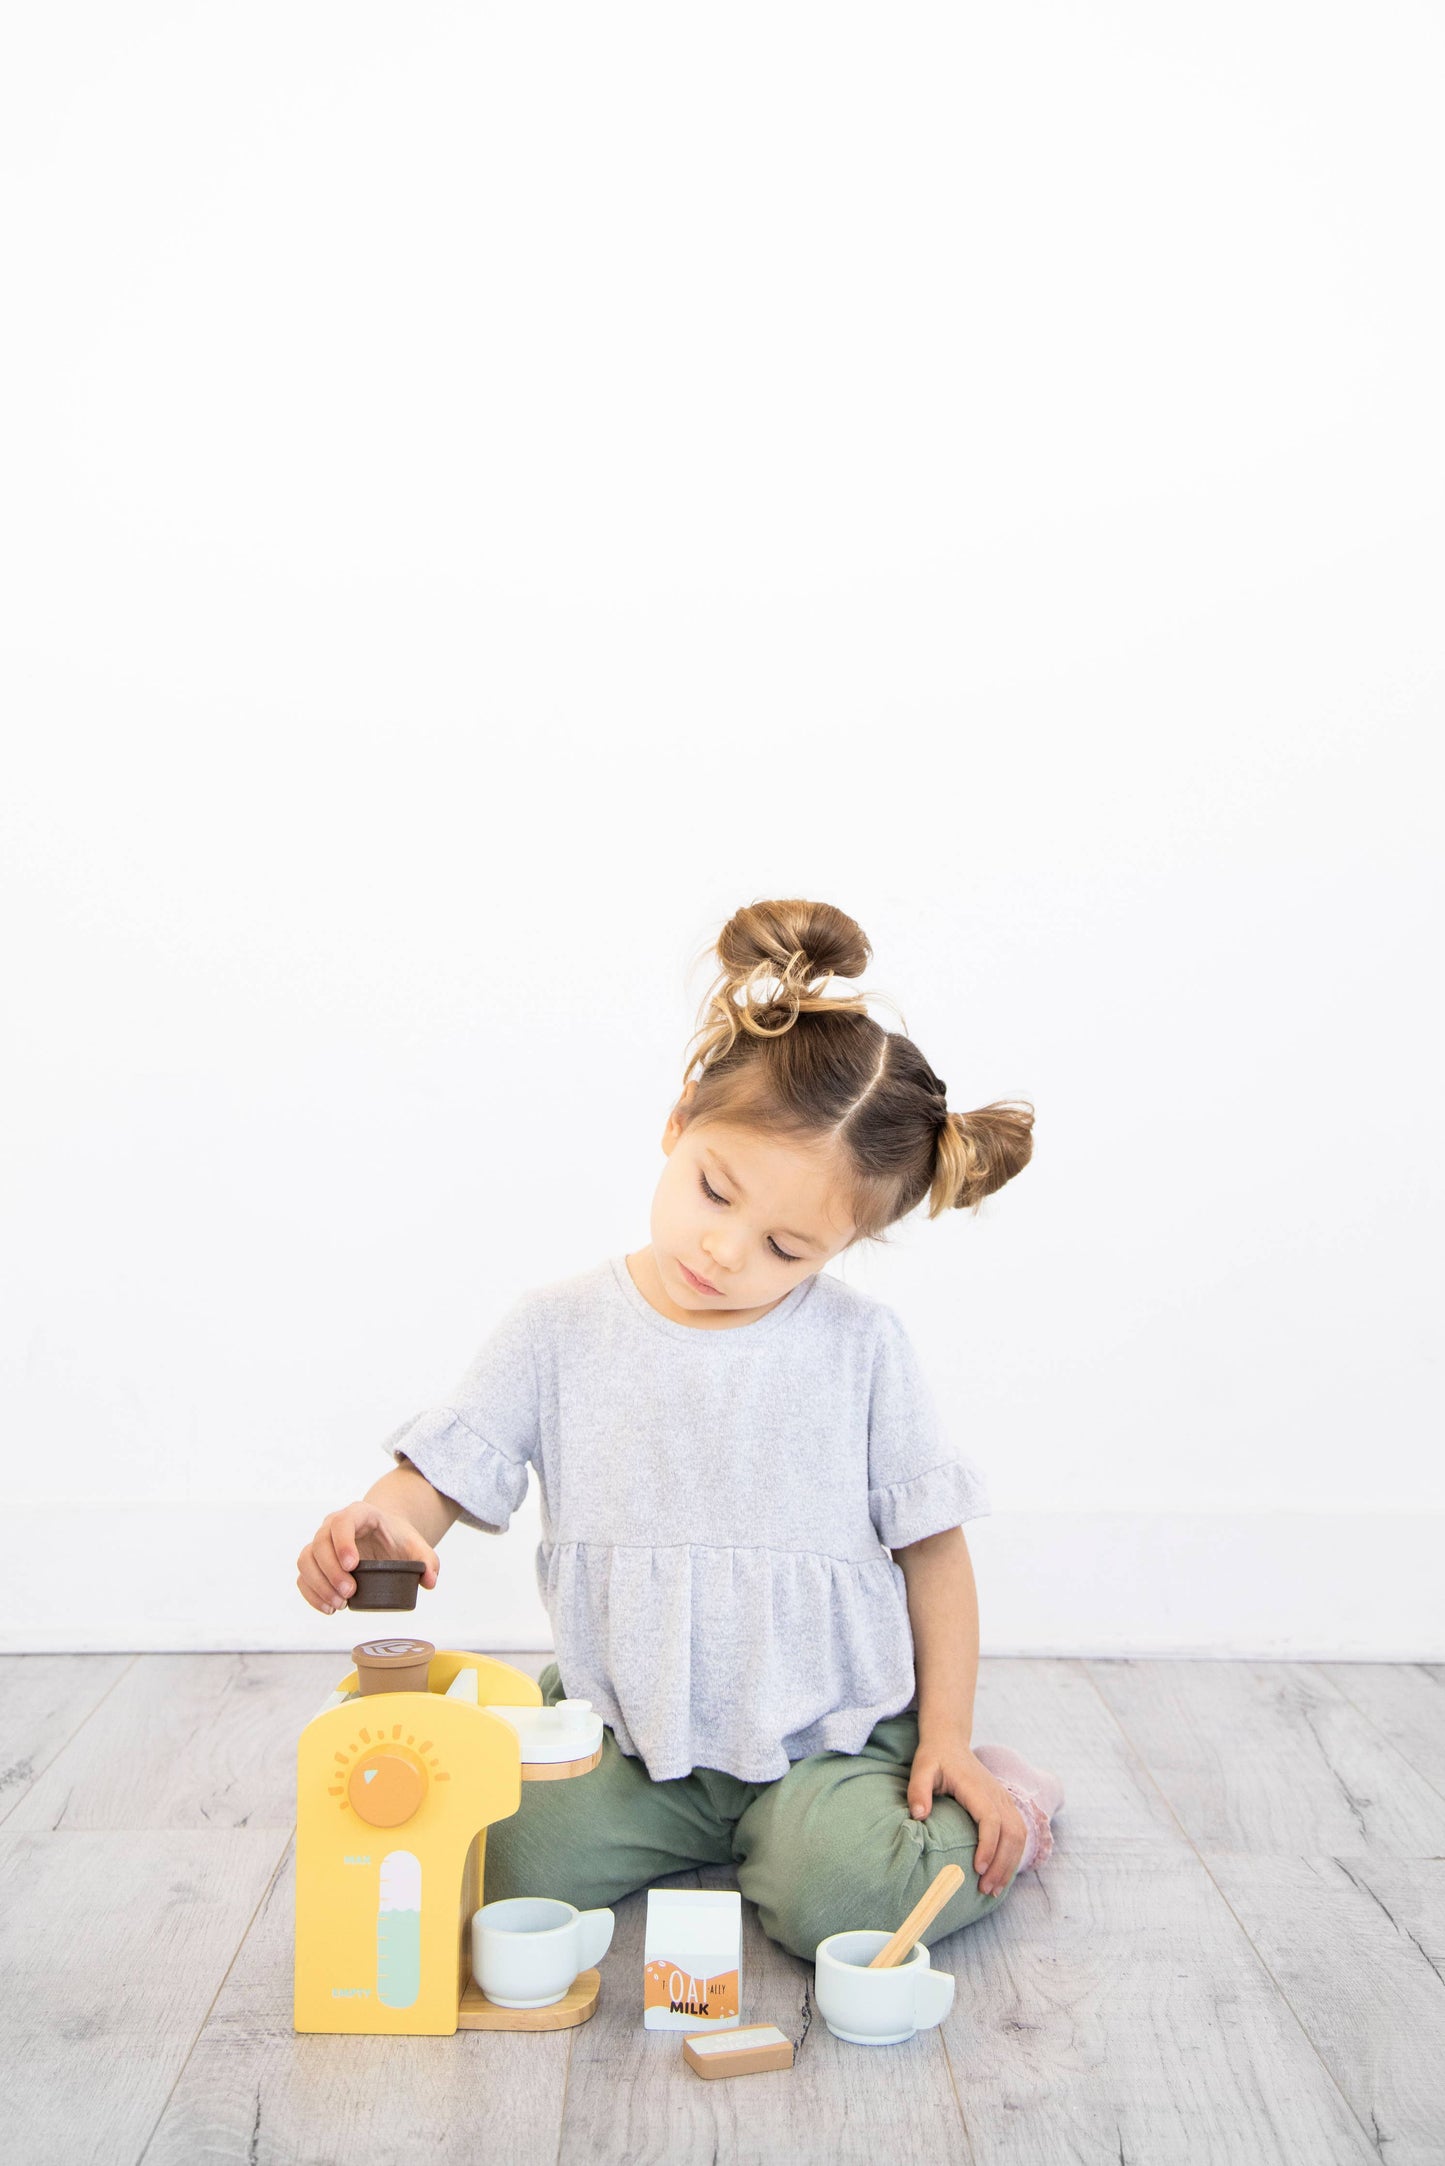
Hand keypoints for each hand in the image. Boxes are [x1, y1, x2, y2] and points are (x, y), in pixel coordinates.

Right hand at [296, 1502, 439, 1614]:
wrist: (383, 1536)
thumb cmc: (397, 1539)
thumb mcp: (417, 1546)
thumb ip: (428, 1561)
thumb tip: (430, 1581)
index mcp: (359, 1514)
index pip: (343, 1521)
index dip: (343, 1542)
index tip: (353, 1565)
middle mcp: (333, 1525)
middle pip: (320, 1543)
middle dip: (331, 1571)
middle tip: (349, 1594)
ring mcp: (320, 1543)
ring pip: (306, 1560)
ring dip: (319, 1585)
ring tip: (340, 1604)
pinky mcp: (314, 1562)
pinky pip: (303, 1576)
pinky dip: (311, 1594)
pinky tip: (328, 1608)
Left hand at [907, 1728, 1028, 1897]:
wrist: (950, 1742)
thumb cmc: (934, 1759)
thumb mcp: (921, 1769)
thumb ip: (917, 1791)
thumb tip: (919, 1816)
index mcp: (977, 1787)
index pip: (990, 1819)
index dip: (988, 1846)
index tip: (978, 1869)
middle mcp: (996, 1794)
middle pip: (1012, 1832)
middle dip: (1002, 1864)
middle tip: (985, 1889)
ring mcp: (1004, 1799)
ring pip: (1019, 1835)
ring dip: (1010, 1863)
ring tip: (994, 1889)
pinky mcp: (1005, 1806)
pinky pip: (1018, 1833)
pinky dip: (1014, 1856)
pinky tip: (1001, 1874)